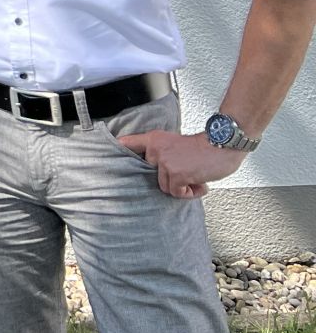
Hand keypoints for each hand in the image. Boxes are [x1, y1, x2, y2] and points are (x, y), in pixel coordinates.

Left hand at [116, 130, 245, 199]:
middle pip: (151, 175)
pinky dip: (191, 192)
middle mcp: (155, 149)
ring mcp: (164, 162)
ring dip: (182, 187)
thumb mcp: (175, 144)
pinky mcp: (176, 174)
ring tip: (195, 176)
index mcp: (154, 139)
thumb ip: (163, 153)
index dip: (118, 148)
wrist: (223, 144)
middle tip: (186, 173)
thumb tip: (156, 170)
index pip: (129, 143)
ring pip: (165, 186)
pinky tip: (200, 182)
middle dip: (170, 179)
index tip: (107, 154)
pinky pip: (177, 193)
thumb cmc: (204, 147)